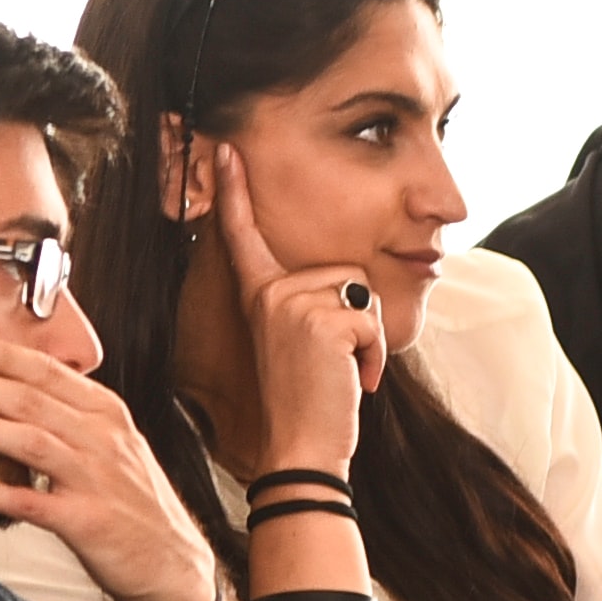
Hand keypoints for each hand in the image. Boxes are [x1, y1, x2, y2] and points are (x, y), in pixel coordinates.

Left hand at [0, 331, 222, 600]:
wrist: (170, 562)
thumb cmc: (131, 500)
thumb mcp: (113, 444)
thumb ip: (73, 414)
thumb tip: (21, 384)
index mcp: (107, 414)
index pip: (51, 374)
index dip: (5, 356)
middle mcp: (102, 440)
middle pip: (32, 402)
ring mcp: (94, 480)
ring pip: (29, 442)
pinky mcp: (84, 522)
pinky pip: (29, 501)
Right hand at [212, 143, 380, 473]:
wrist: (302, 449)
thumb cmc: (310, 402)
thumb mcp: (304, 344)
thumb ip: (313, 307)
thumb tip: (350, 287)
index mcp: (259, 296)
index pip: (245, 236)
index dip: (235, 192)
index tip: (227, 152)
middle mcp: (268, 294)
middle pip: (344, 270)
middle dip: (358, 317)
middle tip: (335, 364)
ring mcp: (290, 305)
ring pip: (362, 292)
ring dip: (368, 337)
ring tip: (343, 372)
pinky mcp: (319, 321)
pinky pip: (371, 319)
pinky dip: (374, 354)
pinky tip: (353, 381)